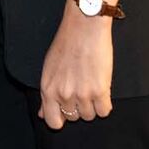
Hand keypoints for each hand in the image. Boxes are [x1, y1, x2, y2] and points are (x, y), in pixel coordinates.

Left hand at [37, 8, 113, 128]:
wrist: (85, 26)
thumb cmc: (66, 43)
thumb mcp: (49, 68)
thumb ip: (47, 94)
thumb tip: (43, 115)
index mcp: (48, 89)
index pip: (53, 122)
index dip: (62, 118)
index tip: (68, 109)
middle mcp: (63, 94)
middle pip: (74, 117)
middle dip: (79, 107)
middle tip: (82, 88)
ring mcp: (82, 94)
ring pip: (90, 115)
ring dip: (93, 104)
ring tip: (92, 84)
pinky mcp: (100, 90)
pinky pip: (104, 111)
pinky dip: (105, 103)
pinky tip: (102, 89)